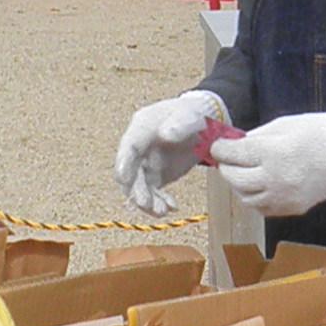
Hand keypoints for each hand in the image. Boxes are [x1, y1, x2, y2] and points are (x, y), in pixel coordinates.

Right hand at [113, 88, 232, 218]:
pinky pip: (153, 192)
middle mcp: (139, 146)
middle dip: (136, 189)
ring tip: (162, 211)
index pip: (129, 146)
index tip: (124, 179)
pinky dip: (160, 201)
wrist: (202, 122)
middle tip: (146, 204)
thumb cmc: (193, 114)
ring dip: (147, 200)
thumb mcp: (191, 115)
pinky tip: (172, 207)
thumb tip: (166, 134)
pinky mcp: (155, 175)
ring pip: (139, 186)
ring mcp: (145, 162)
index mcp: (143, 127)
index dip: (124, 163)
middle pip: (130, 170)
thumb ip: (181, 123)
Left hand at [208, 110, 325, 219]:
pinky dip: (254, 198)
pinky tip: (258, 187)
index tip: (217, 146)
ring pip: (245, 197)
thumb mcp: (284, 125)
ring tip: (242, 174)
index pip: (232, 154)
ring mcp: (282, 196)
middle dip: (226, 167)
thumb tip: (237, 144)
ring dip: (239, 185)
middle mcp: (273, 178)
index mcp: (271, 153)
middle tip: (227, 160)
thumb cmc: (318, 133)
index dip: (220, 149)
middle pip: (234, 178)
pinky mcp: (291, 208)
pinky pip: (262, 208)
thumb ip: (257, 136)